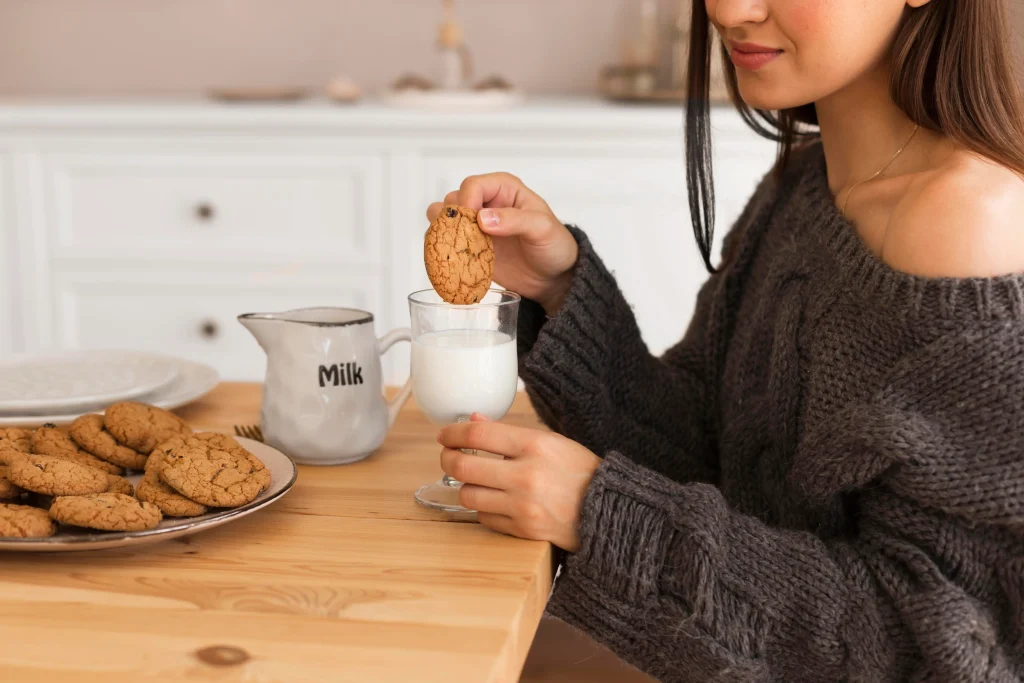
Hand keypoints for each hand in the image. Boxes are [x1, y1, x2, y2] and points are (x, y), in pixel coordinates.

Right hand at [426, 173, 577, 314]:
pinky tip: (457, 261)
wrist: (553, 277)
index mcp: (503, 188)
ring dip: (446, 234)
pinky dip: (446, 250)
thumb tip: (482, 219)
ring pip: (443, 219)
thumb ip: (515, 220)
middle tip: (468, 240)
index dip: (467, 202)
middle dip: (454, 220)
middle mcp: (485, 203)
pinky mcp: (470, 247)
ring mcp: (475, 226)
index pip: (472, 185)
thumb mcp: (542, 229)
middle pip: (452, 200)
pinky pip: (446, 242)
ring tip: (461, 249)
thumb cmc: (554, 246)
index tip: (476, 225)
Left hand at [437, 415, 600, 551]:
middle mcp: (526, 475)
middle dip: (448, 458)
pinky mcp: (522, 530)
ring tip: (475, 480)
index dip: (453, 432)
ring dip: (466, 486)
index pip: (478, 434)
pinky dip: (483, 508)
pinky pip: (484, 518)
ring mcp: (523, 506)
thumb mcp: (551, 441)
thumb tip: (473, 420)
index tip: (445, 434)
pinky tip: (495, 500)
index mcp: (535, 446)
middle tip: (449, 456)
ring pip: (468, 494)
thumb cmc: (580, 472)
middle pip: (464, 465)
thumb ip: (509, 432)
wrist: (608, 510)